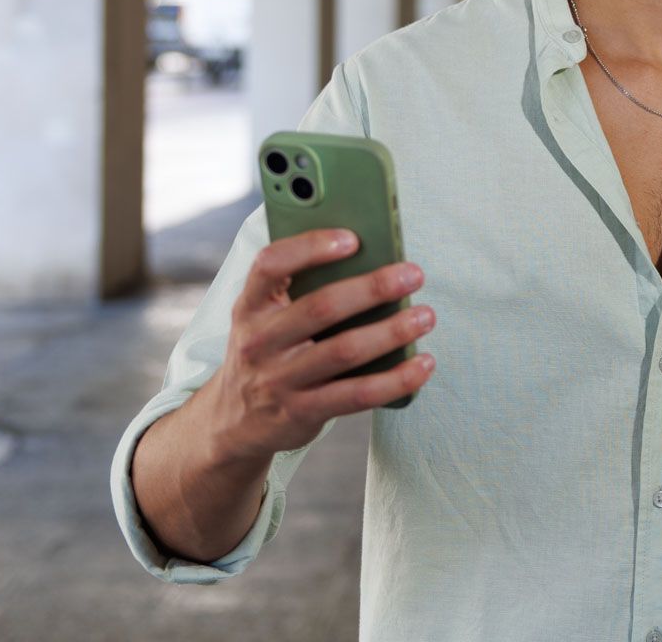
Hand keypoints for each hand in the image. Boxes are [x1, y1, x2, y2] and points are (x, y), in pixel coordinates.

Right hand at [198, 228, 437, 462]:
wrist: (235, 422)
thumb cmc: (268, 353)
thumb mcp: (264, 319)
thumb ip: (299, 291)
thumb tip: (369, 259)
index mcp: (250, 306)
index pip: (270, 265)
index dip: (310, 247)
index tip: (353, 239)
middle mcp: (259, 342)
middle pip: (321, 307)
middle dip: (374, 287)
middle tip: (413, 275)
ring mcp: (278, 380)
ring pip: (345, 350)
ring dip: (392, 331)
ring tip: (425, 317)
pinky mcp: (302, 412)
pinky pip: (357, 394)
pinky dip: (396, 379)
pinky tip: (423, 364)